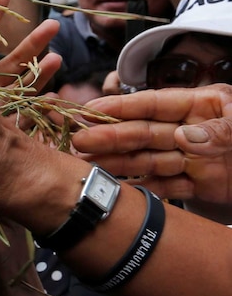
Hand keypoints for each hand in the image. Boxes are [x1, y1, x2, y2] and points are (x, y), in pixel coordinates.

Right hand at [72, 84, 231, 211]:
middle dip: (109, 137)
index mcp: (204, 105)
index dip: (121, 108)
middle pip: (143, 133)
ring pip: (148, 160)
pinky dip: (143, 191)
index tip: (90, 110)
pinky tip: (119, 191)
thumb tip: (183, 136)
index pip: (154, 104)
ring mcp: (194, 158)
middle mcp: (192, 130)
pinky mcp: (201, 185)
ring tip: (87, 166)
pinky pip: (167, 188)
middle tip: (78, 142)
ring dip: (117, 163)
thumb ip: (220, 129)